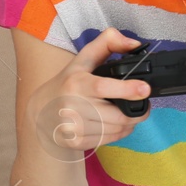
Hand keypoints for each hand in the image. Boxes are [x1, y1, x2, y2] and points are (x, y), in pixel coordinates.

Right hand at [35, 27, 151, 151]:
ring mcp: (73, 127)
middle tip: (142, 104)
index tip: (145, 89)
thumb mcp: (83, 59)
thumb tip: (134, 44)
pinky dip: (120, 132)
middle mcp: (72, 106)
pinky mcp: (76, 142)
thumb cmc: (67, 83)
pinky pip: (111, 139)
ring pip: (118, 129)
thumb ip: (108, 42)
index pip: (102, 87)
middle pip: (119, 115)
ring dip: (130, 122)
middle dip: (139, 111)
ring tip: (126, 112)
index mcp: (76, 83)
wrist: (40, 113)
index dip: (127, 89)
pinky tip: (114, 123)